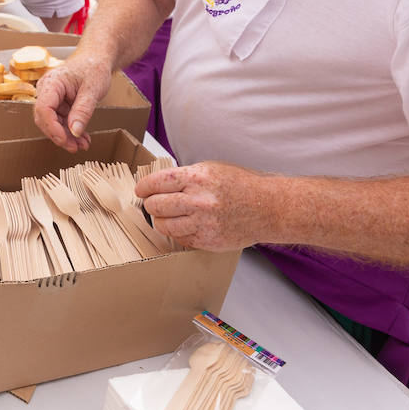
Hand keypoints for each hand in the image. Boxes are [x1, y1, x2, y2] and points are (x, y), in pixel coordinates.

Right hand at [32, 51, 112, 151]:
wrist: (96, 58)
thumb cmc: (93, 67)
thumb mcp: (93, 89)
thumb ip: (83, 111)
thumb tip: (75, 132)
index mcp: (52, 83)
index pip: (43, 109)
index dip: (52, 128)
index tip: (66, 141)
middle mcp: (47, 90)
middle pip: (45, 119)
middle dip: (59, 136)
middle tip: (75, 148)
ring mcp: (51, 98)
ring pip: (52, 123)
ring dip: (66, 136)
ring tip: (83, 145)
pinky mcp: (58, 103)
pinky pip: (60, 121)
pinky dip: (70, 131)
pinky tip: (82, 138)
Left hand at [135, 162, 271, 252]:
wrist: (267, 208)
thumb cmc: (241, 185)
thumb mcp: (211, 169)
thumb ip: (185, 176)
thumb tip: (158, 183)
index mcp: (197, 178)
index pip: (156, 182)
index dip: (144, 187)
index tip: (140, 190)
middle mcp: (199, 201)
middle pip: (155, 206)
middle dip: (150, 205)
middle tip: (152, 204)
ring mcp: (203, 223)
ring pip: (163, 226)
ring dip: (160, 221)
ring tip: (165, 216)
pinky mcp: (208, 240)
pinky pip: (180, 239)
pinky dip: (177, 232)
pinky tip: (184, 225)